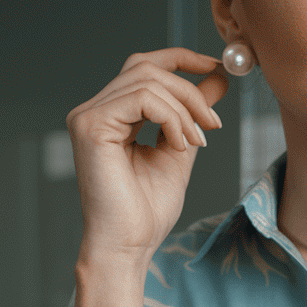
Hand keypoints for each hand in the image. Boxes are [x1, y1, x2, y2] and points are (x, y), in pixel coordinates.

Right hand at [66, 47, 228, 266]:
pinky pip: (142, 98)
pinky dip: (171, 118)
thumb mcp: (179, 153)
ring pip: (148, 81)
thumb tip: (216, 81)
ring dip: (185, 110)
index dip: (182, 60)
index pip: (144, 68)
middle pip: (147, 68)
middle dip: (189, 90)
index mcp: (113, 115)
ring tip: (198, 142)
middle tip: (214, 122)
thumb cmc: (147, 212)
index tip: (218, 69)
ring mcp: (89, 115)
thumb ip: (191, 118)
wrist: (128, 246)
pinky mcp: (91, 125)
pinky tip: (180, 146)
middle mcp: (96, 110)